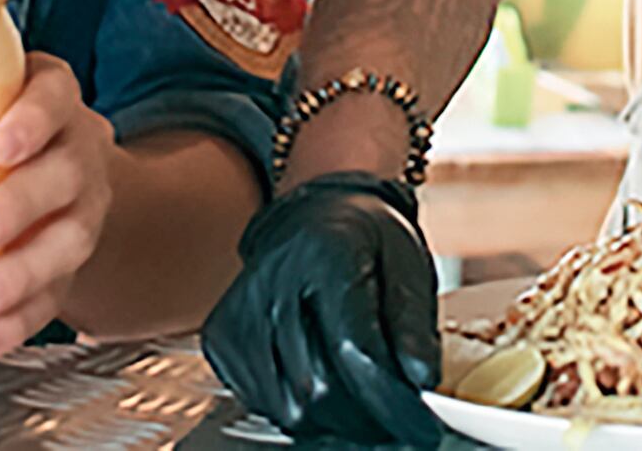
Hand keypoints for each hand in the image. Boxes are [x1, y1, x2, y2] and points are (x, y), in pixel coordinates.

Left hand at [0, 53, 116, 363]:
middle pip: (60, 175)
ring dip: (18, 277)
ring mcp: (76, 213)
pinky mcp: (66, 268)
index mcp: (44, 103)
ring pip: (65, 243)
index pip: (53, 97)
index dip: (32, 119)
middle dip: (16, 207)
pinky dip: (15, 325)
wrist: (59, 172)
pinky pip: (51, 301)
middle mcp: (71, 155)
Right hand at [201, 175, 440, 444]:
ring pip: (286, 405)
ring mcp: (239, 309)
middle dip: (363, 414)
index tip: (417, 424)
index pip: (352, 349)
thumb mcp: (406, 264)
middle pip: (316, 387)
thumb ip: (414, 323)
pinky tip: (316, 379)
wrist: (312, 218)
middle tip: (391, 413)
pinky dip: (295, 406)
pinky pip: (261, 401)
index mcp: (324, 253)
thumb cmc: (364, 242)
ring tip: (355, 392)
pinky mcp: (221, 336)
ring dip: (329, 415)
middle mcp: (271, 280)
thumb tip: (420, 379)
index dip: (387, 397)